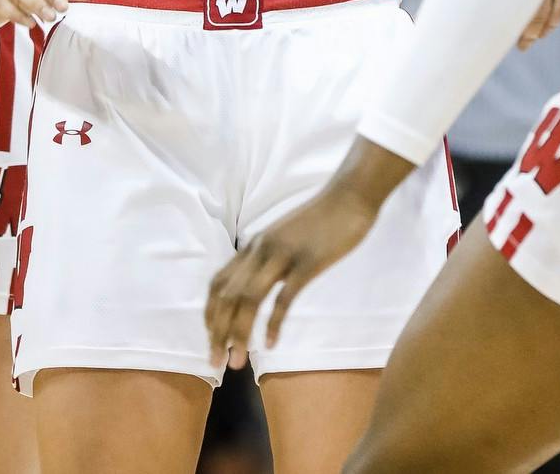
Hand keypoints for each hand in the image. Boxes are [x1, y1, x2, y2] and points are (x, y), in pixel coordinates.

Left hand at [205, 140, 413, 362]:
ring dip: (239, 334)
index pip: (218, 284)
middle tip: (216, 363)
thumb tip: (257, 282)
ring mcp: (283, 256)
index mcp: (253, 246)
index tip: (211, 340)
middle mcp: (260, 250)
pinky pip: (283, 298)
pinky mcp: (307, 263)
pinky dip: (272, 323)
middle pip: (227, 296)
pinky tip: (270, 344)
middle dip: (218, 333)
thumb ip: (269, 257)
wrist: (349, 196)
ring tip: (237, 362)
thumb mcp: (284, 237)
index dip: (210, 315)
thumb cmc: (320, 218)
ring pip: (249, 299)